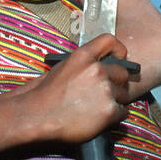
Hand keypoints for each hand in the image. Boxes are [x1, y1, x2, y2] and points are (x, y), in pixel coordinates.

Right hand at [21, 33, 135, 143]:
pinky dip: (114, 116)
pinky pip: (123, 111)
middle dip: (115, 82)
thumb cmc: (43, 95)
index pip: (110, 41)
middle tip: (102, 93)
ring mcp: (105, 90)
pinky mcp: (109, 111)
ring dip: (114, 100)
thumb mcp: (61, 68)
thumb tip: (100, 67)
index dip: (118, 50)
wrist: (36, 117)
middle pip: (122, 73)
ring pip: (124, 93)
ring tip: (96, 107)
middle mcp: (96, 70)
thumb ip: (83, 64)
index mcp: (83, 56)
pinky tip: (99, 118)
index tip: (120, 58)